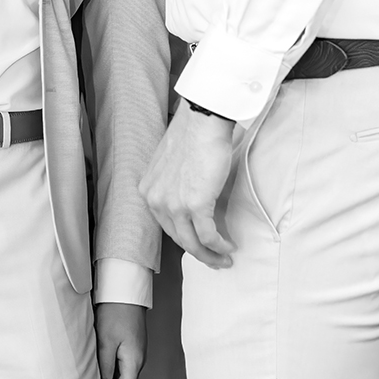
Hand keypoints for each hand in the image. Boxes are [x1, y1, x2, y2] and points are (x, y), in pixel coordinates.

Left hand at [95, 302, 145, 378]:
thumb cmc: (117, 310)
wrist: (125, 288)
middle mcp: (139, 359)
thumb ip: (105, 369)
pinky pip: (124, 365)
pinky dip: (114, 370)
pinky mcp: (133, 344)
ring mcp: (137, 351)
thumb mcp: (106, 341)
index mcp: (134, 361)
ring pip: (125, 377)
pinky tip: (102, 366)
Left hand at [139, 101, 235, 268]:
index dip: (185, 238)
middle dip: (199, 252)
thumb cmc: (192, 134)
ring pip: (193, 243)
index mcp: (149, 190)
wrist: (202, 120)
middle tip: (216, 257)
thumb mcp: (171, 164)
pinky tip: (230, 246)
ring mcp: (174, 204)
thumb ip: (173, 185)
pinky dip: (220, 246)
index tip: (199, 244)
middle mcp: (156, 200)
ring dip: (211, 255)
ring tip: (225, 257)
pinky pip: (209, 236)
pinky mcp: (195, 205)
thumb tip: (189, 200)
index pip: (167, 225)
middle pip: (179, 238)